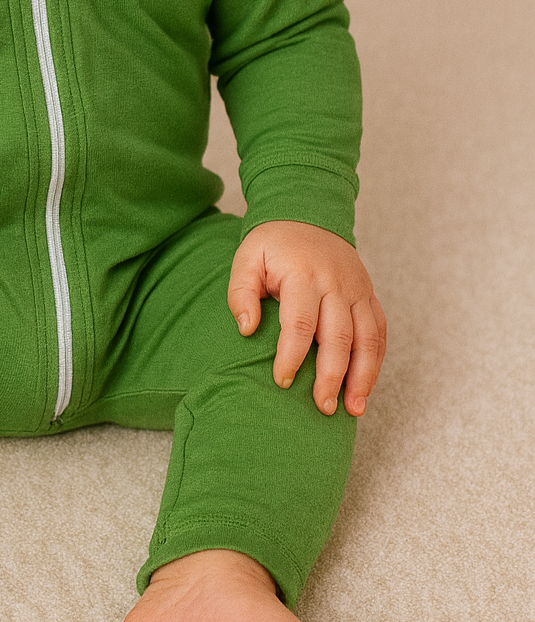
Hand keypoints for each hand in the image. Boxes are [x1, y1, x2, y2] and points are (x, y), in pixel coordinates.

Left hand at [227, 220, 385, 416]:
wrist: (308, 213)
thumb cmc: (273, 243)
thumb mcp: (247, 258)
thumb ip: (241, 293)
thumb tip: (247, 330)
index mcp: (304, 275)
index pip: (300, 323)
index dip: (292, 356)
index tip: (282, 382)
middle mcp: (336, 284)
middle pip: (338, 337)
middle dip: (331, 376)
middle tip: (323, 407)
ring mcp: (357, 289)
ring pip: (367, 338)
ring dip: (363, 376)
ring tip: (354, 409)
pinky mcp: (368, 295)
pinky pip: (379, 331)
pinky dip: (376, 361)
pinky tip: (366, 387)